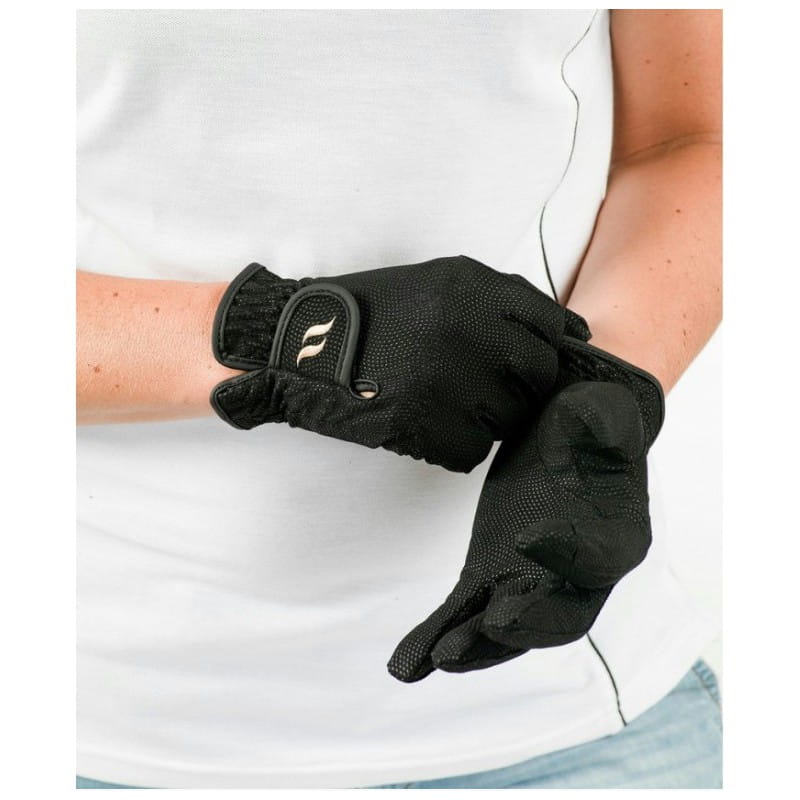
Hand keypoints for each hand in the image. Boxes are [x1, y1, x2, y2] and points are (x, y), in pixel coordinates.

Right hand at [210, 256, 587, 471]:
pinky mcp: (425, 423)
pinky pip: (472, 451)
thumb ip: (499, 301)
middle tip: (482, 390)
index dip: (546, 347)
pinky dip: (454, 446)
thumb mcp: (435, 284)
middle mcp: (466, 328)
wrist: (299, 345)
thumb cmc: (370, 316)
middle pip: (538, 375)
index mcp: (471, 286)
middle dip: (520, 389)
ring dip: (485, 420)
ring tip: (443, 405)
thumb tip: (569, 329)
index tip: (531, 363)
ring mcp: (447, 378)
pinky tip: (423, 425)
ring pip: (509, 419)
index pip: (550, 322)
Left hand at [387, 337, 663, 680]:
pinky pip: (463, 613)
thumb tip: (598, 417)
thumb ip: (608, 422)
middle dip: (526, 624)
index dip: (566, 555)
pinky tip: (408, 664)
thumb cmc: (589, 427)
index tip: (525, 536)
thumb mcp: (604, 411)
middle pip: (558, 617)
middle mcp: (575, 575)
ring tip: (440, 657)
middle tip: (490, 625)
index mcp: (617, 539)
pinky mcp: (488, 575)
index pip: (597, 560)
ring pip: (506, 627)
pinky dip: (436, 638)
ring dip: (476, 647)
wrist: (564, 438)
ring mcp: (527, 581)